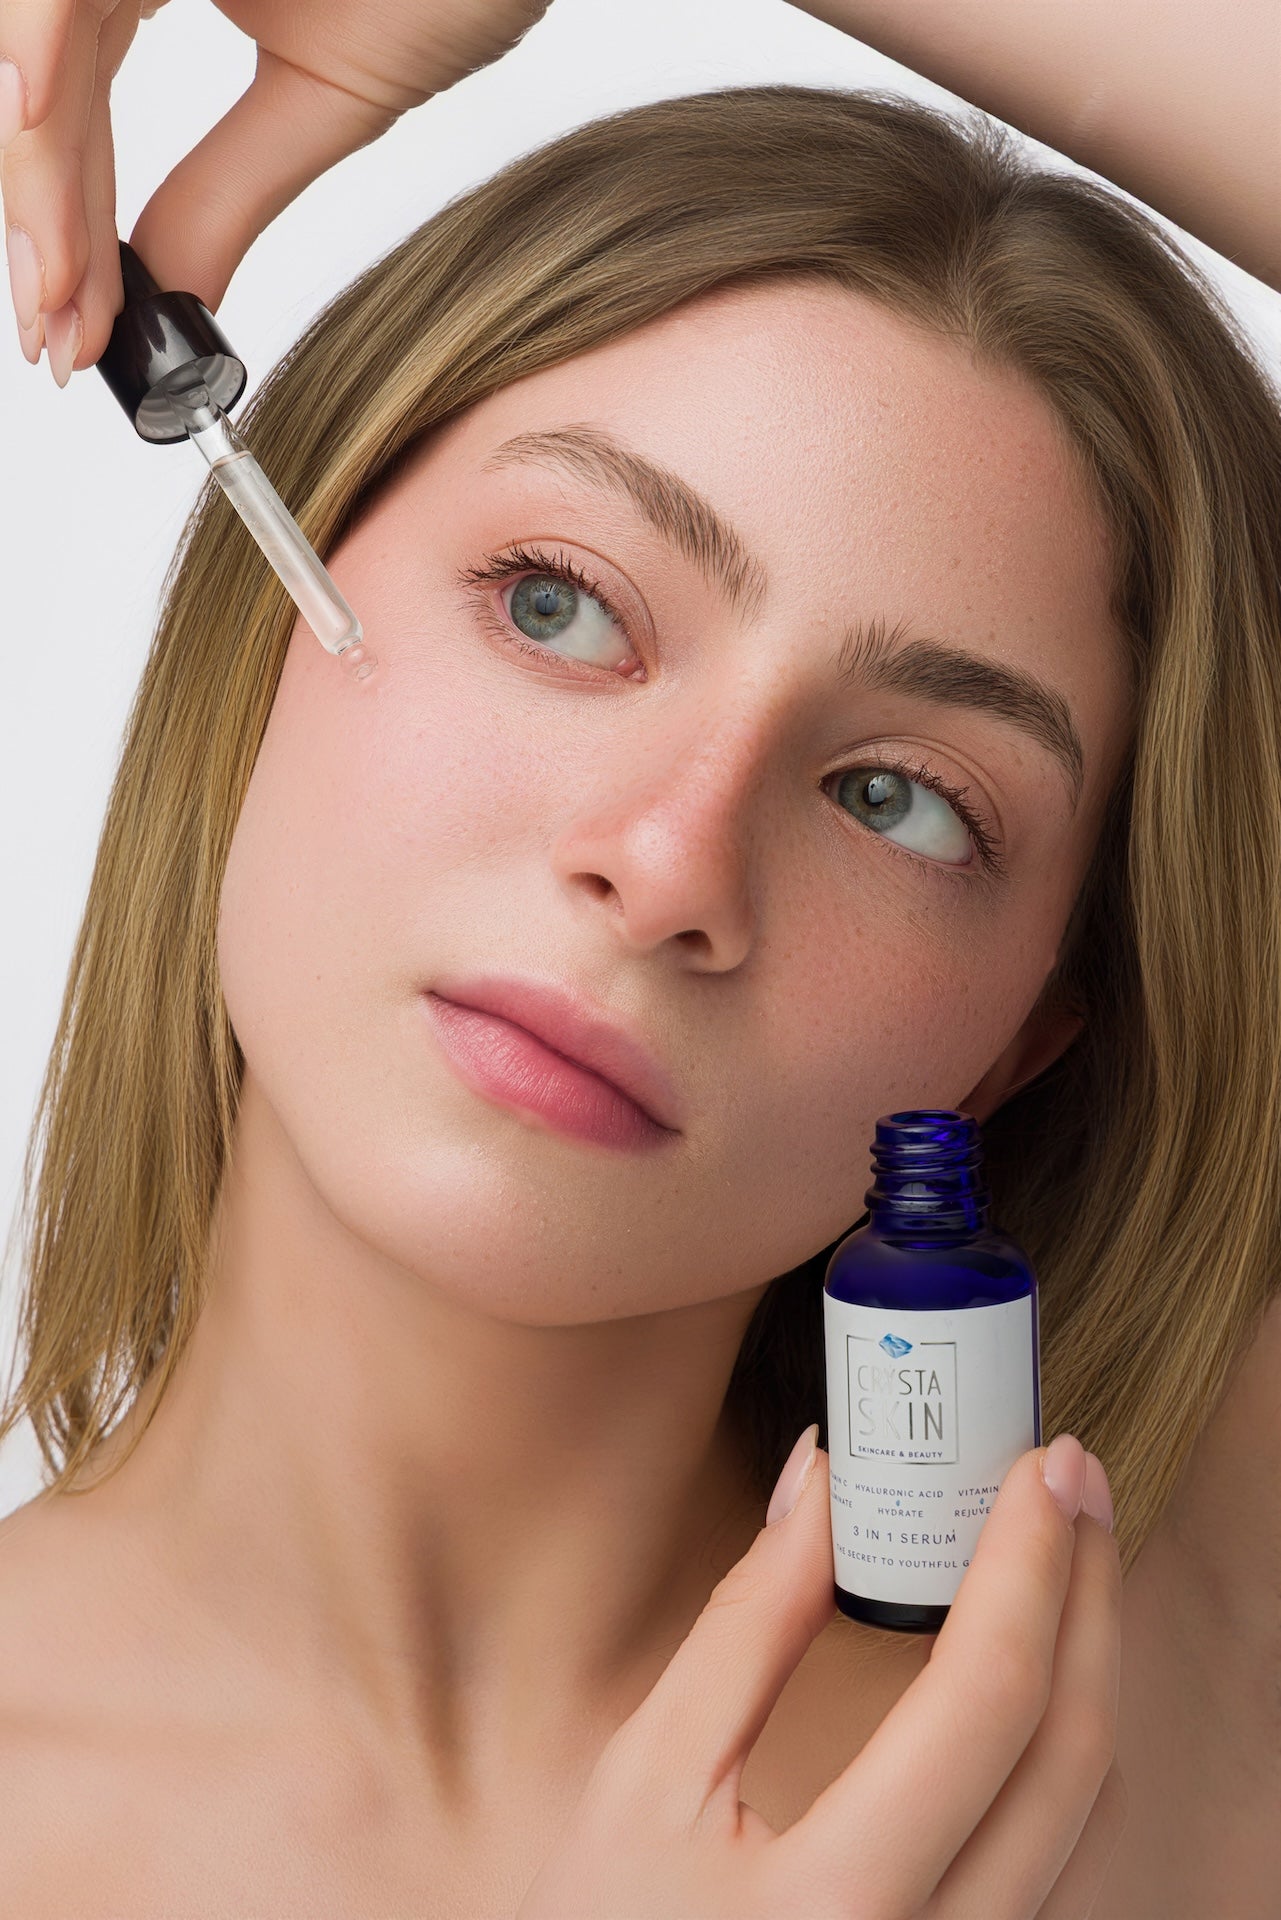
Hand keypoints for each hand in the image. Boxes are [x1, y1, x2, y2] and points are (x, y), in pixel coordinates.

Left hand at [0, 0, 551, 380]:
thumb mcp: (327, 95)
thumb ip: (231, 191)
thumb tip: (172, 292)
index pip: (78, 113)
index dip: (73, 228)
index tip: (81, 333)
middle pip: (42, 94)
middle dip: (43, 226)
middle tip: (62, 337)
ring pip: (31, 49)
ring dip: (37, 177)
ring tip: (59, 294)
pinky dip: (30, 52)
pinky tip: (30, 132)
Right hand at [516, 1433, 1125, 1919]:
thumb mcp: (648, 1773)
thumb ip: (746, 1624)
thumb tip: (824, 1479)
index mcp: (840, 1902)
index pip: (983, 1701)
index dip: (1024, 1563)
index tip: (1036, 1467)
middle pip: (1070, 1757)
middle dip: (1087, 1596)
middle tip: (1072, 1483)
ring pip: (1090, 1821)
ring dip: (1091, 1673)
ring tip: (1061, 1561)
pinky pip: (1064, 1866)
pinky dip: (1063, 1755)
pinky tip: (1035, 1679)